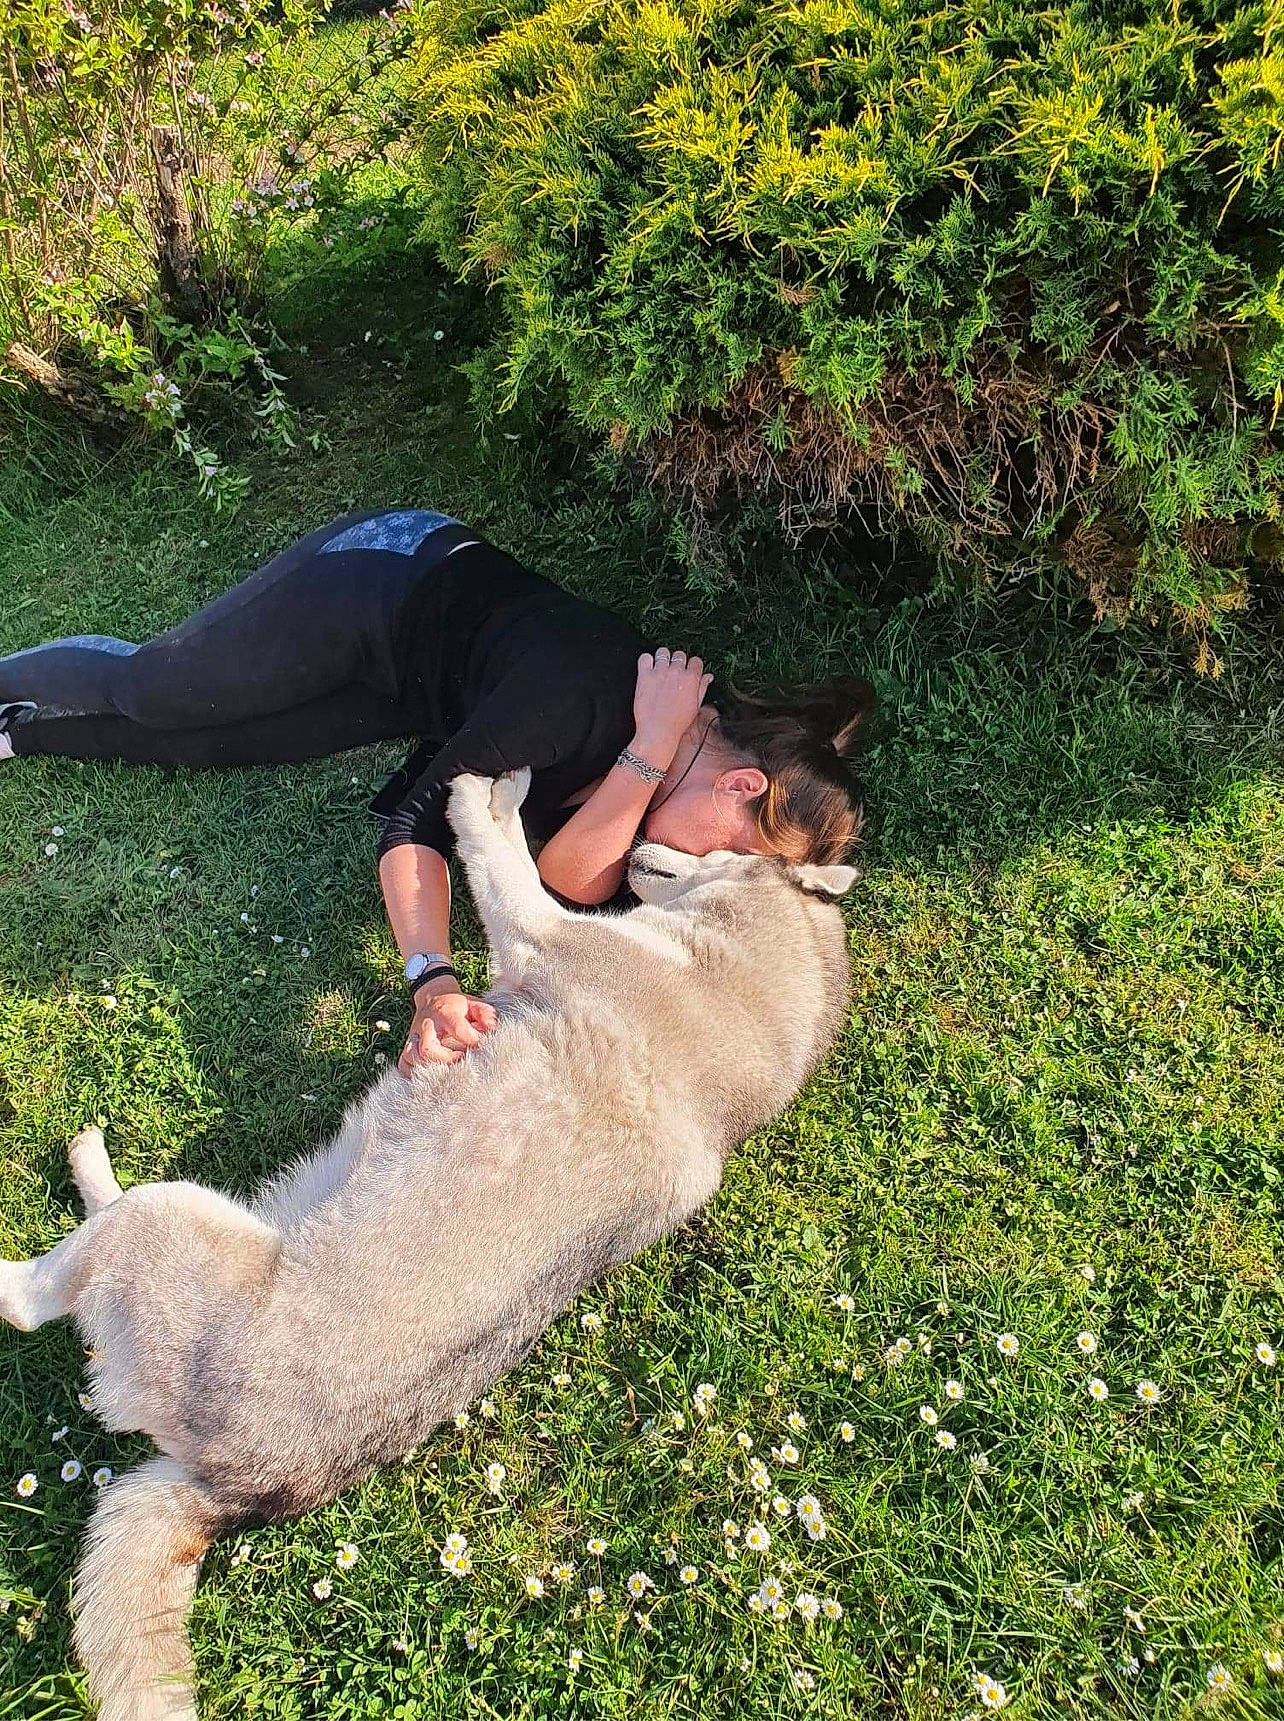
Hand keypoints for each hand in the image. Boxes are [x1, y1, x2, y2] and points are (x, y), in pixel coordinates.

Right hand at [397, 984, 497, 1075]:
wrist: (433, 996)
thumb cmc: (457, 1006)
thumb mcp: (474, 1003)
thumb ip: (486, 1015)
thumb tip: (493, 1031)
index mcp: (446, 1013)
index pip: (459, 1030)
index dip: (472, 1042)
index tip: (482, 1050)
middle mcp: (427, 1026)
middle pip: (429, 1049)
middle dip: (446, 1060)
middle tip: (461, 1062)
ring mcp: (414, 1036)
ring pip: (412, 1057)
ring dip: (429, 1069)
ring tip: (445, 1072)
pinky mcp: (407, 1045)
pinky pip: (402, 1064)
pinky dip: (411, 1073)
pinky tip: (427, 1076)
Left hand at [631, 648, 712, 769]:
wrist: (658, 731)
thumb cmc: (677, 722)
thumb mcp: (696, 705)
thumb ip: (702, 687)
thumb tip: (708, 676)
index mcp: (691, 679)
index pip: (695, 660)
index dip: (692, 666)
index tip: (687, 671)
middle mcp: (676, 672)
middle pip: (679, 654)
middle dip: (677, 662)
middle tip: (672, 673)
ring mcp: (660, 672)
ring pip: (663, 652)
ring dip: (662, 658)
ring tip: (660, 669)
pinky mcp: (645, 676)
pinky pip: (645, 657)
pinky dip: (646, 661)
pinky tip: (648, 669)